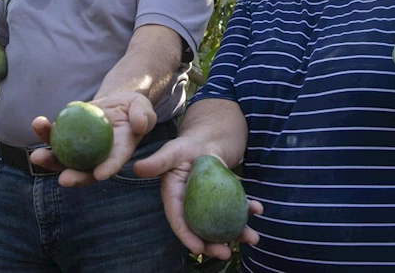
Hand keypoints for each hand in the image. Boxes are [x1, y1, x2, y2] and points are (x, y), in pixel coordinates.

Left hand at [30, 92, 156, 186]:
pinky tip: (38, 124)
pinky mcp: (69, 137)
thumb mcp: (143, 107)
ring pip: (63, 159)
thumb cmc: (133, 107)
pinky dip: (45, 133)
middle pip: (84, 171)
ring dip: (49, 160)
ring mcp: (81, 149)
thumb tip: (141, 125)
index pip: (113, 163)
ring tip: (36, 156)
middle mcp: (98, 156)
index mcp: (119, 152)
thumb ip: (144, 116)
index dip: (107, 170)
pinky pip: (54, 138)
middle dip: (73, 177)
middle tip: (63, 179)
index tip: (99, 174)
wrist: (116, 103)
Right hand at [132, 136, 262, 259]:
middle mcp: (191, 207)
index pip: (179, 221)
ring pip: (222, 223)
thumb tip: (136, 168)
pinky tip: (258, 209)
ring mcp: (209, 205)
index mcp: (175, 199)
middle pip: (201, 230)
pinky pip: (236, 208)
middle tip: (226, 253)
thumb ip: (157, 162)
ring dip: (238, 232)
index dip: (187, 236)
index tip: (198, 248)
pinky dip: (248, 210)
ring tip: (253, 238)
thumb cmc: (186, 146)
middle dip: (214, 245)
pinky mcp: (224, 198)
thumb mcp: (172, 152)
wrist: (206, 140)